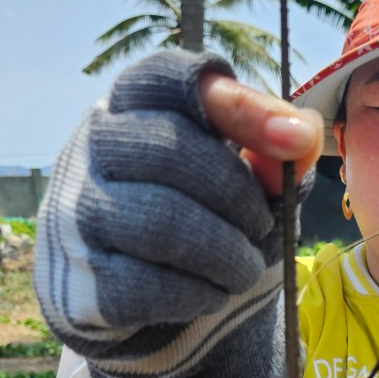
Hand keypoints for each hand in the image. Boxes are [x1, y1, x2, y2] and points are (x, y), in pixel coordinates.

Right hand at [35, 49, 322, 377]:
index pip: (169, 76)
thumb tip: (300, 135)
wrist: (146, 300)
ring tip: (245, 266)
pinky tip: (212, 292)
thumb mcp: (248, 178)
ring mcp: (78, 212)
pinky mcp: (80, 278)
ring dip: (225, 253)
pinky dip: (198, 293)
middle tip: (262, 227)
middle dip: (238, 196)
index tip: (294, 140)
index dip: (239, 105)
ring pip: (160, 223)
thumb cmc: (204, 218)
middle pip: (170, 151)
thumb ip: (277, 153)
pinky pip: (147, 285)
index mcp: (135, 106)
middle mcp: (94, 149)